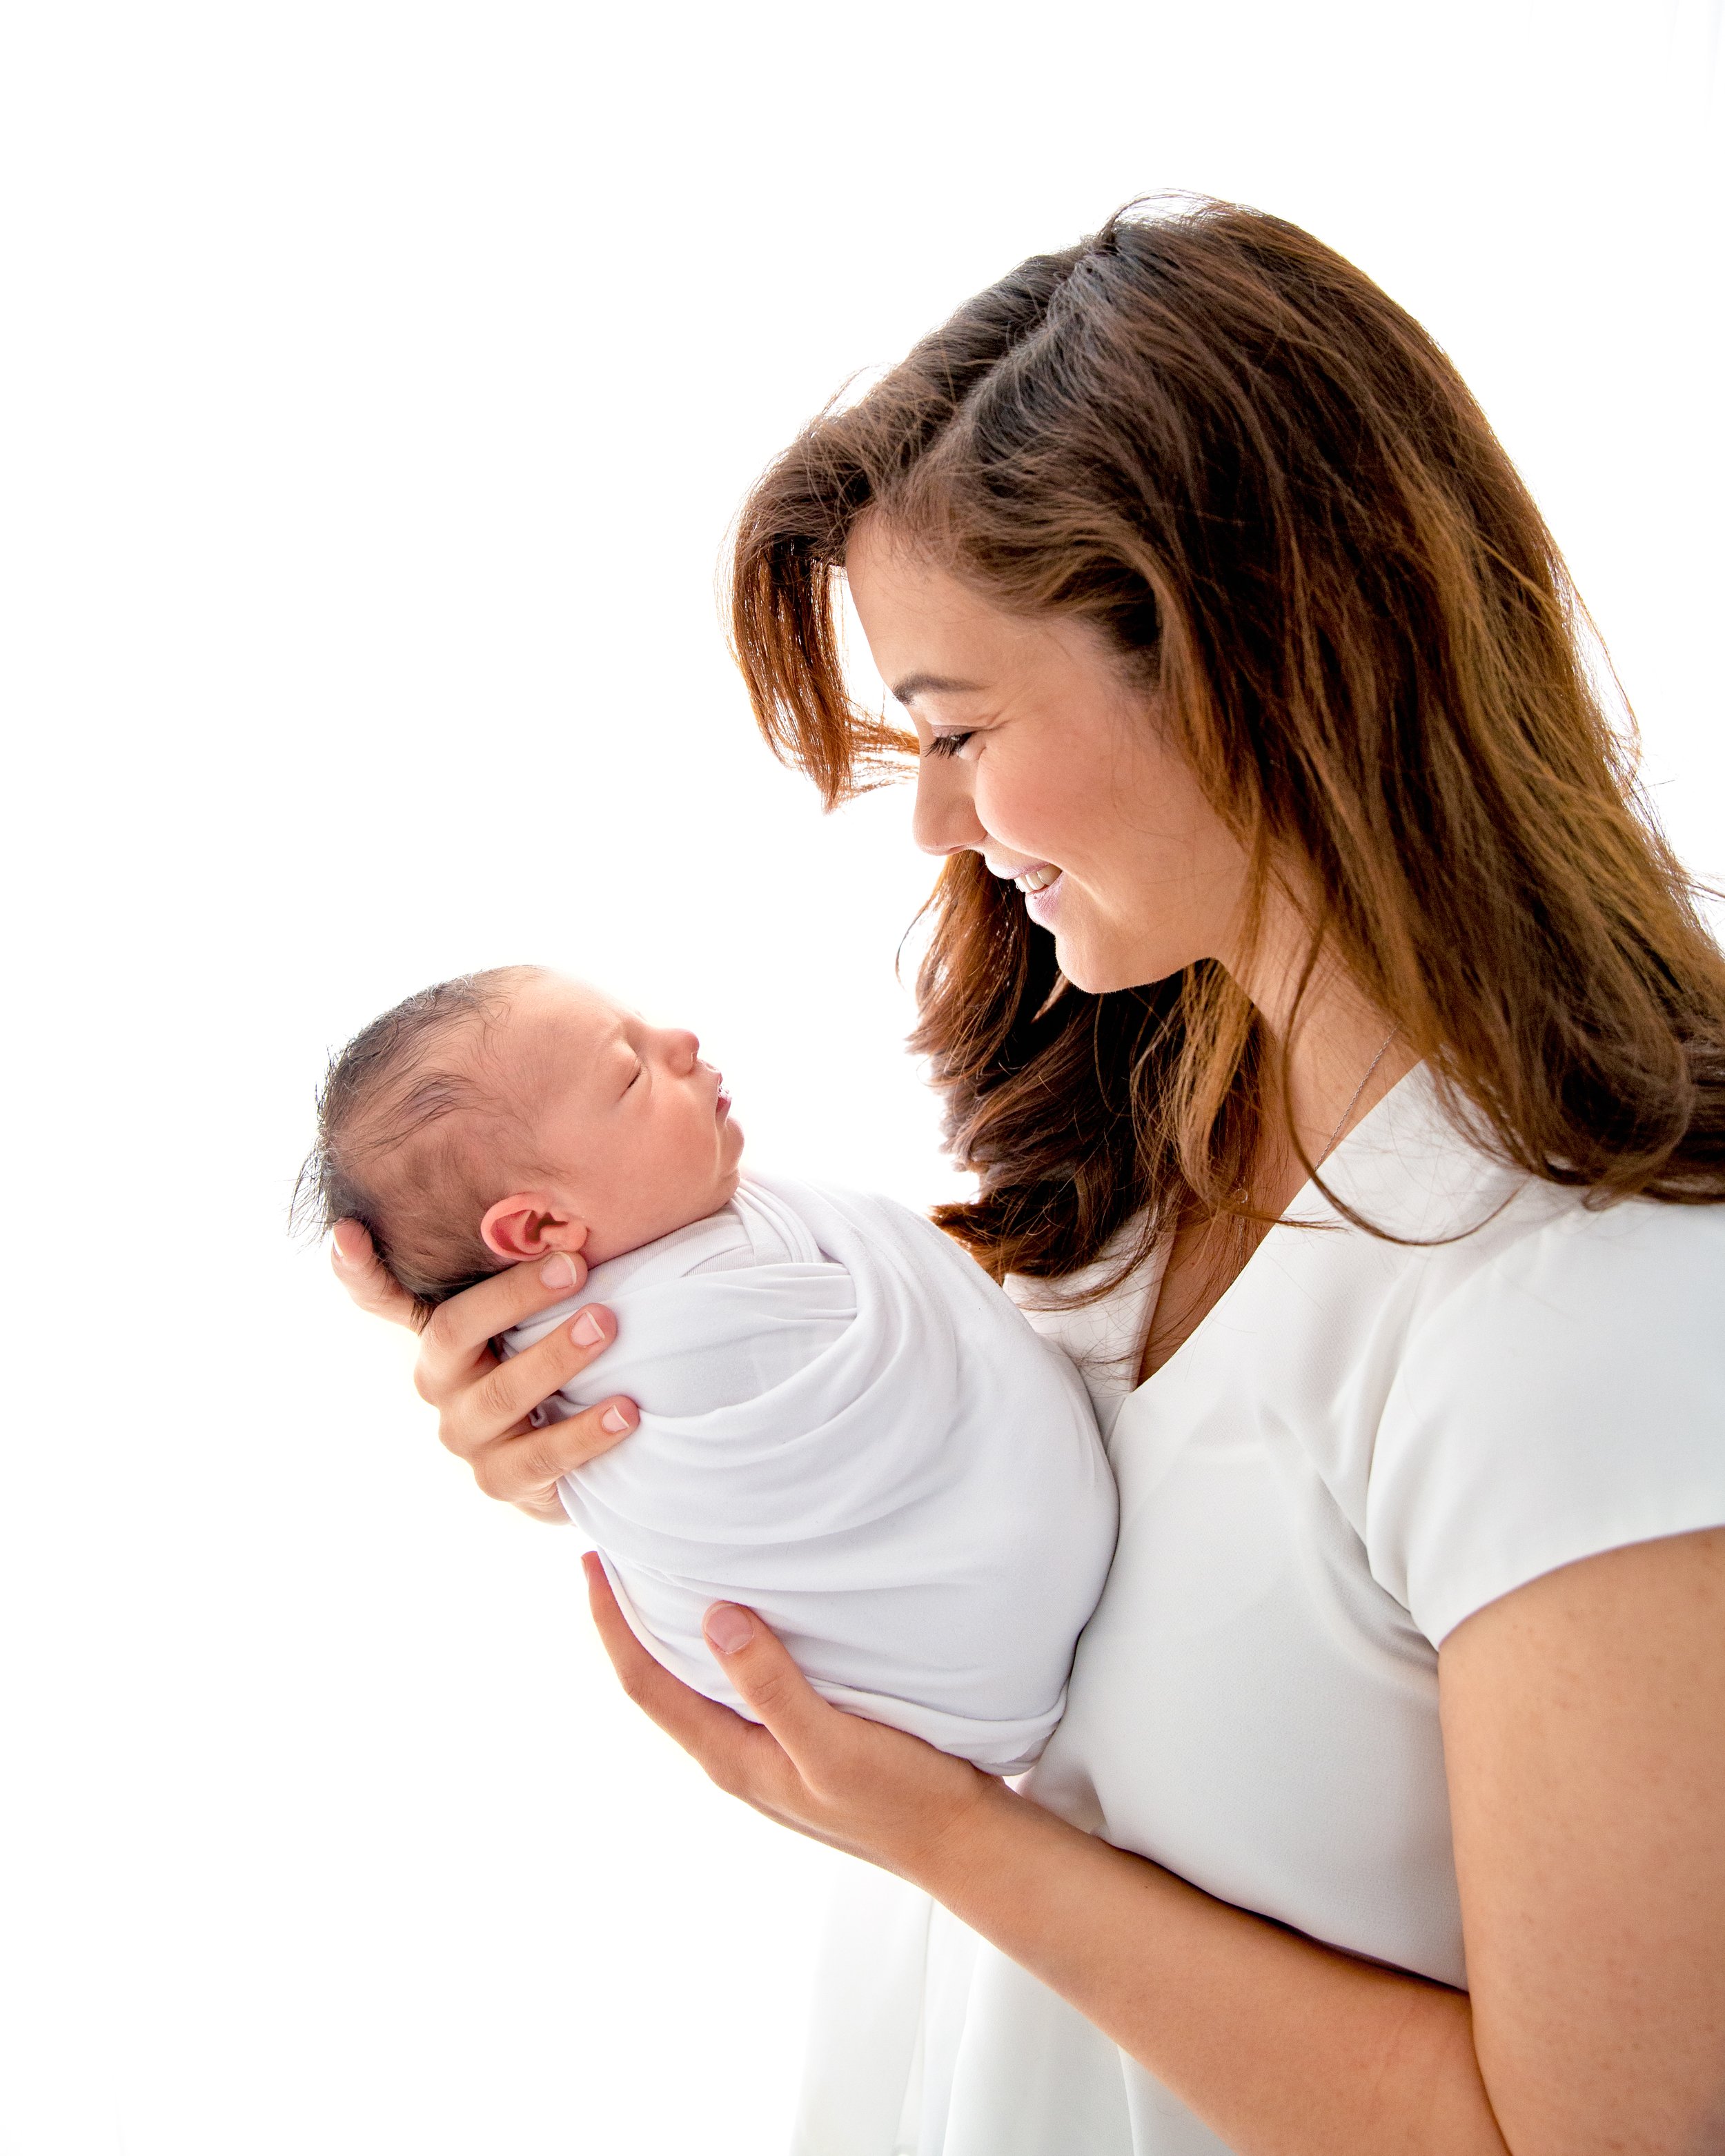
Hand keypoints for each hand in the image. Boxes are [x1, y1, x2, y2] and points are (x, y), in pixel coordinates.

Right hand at [329, 1220, 639, 1521]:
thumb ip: (535, 1265)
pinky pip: (540, 1456)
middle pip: (453, 1331)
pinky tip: (626, 1411)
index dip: (360, 1269)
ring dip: (556, 1356)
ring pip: (500, 1394)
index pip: (383, 1296)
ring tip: (606, 1325)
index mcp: (442, 1331)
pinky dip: (586, 1432)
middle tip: (575, 1266)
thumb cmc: (560, 1357)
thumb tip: (577, 1208)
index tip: (349, 1231)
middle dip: (515, 1295)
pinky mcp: (499, 1480)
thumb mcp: (542, 1311)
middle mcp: (439, 1380)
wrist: (577, 1457)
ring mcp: (464, 1434)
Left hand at [582, 1552, 1007, 1880]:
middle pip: (657, 1684)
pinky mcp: (796, 1748)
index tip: (589, 1564)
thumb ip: (773, 1686)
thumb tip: (714, 1618)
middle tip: (611, 1561)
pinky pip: (735, 1692)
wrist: (961, 1844)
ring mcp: (764, 1758)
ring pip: (695, 1688)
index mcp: (731, 1758)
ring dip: (669, 1637)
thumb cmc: (902, 1799)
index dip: (611, 1625)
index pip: (645, 1683)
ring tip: (659, 1582)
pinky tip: (737, 1628)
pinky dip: (715, 1652)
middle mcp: (735, 1759)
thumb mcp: (833, 1743)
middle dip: (627, 1625)